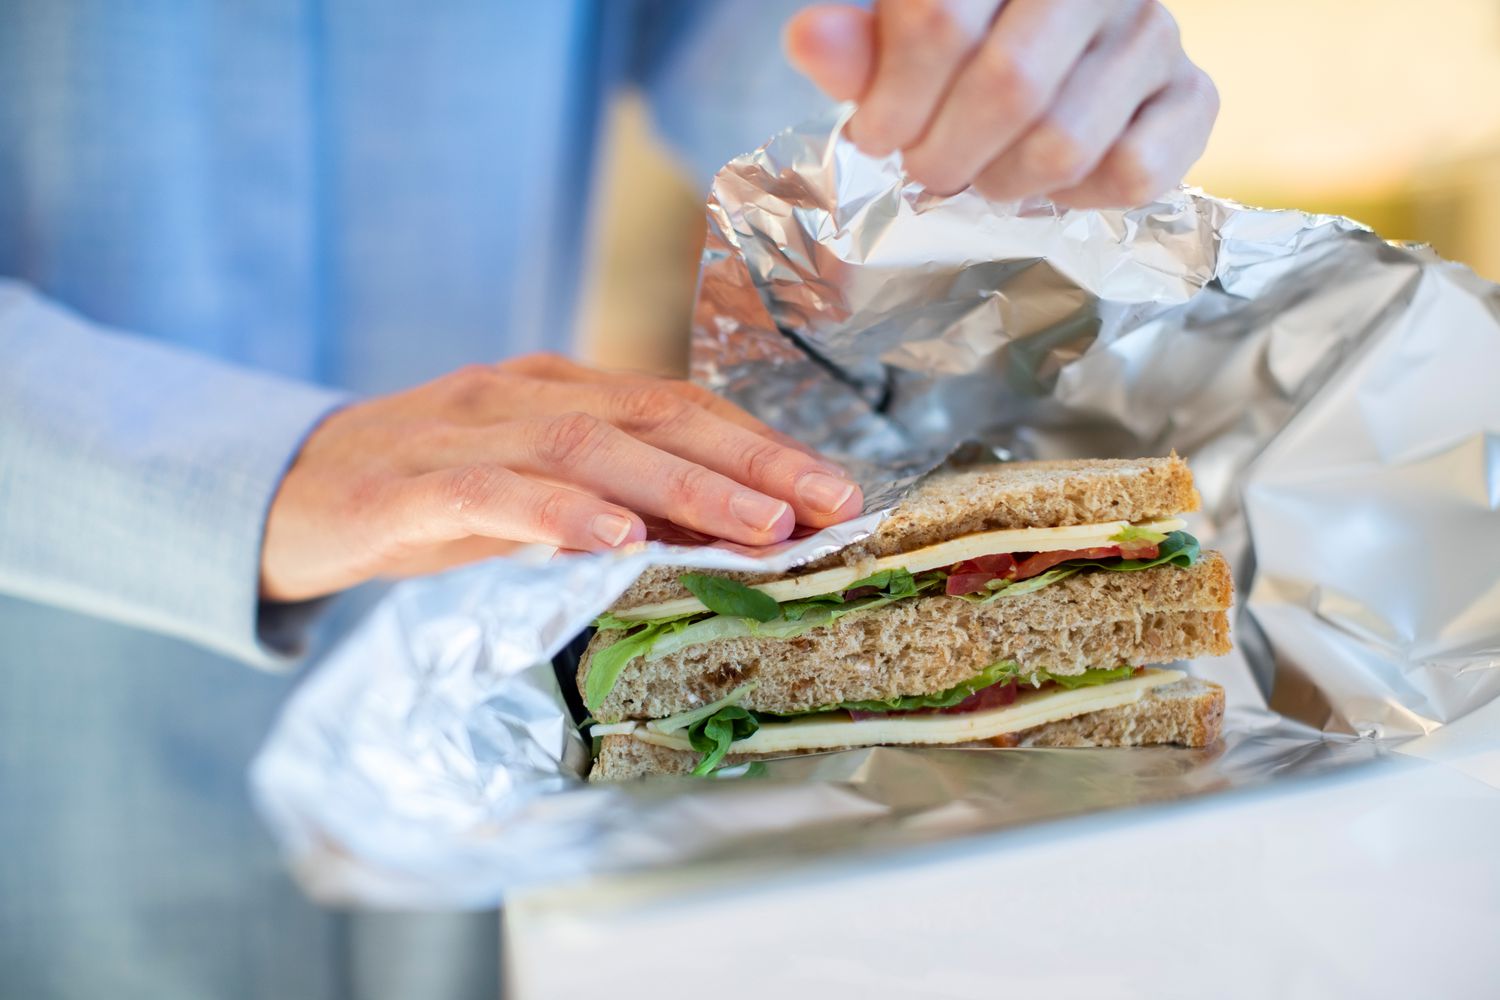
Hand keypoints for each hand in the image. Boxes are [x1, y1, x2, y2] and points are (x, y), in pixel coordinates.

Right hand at [260, 354, 862, 600]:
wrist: (291, 492)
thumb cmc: (430, 495)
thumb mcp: (534, 494)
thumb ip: (613, 505)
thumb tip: (723, 544)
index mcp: (560, 391)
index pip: (678, 406)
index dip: (759, 444)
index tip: (833, 489)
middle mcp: (522, 395)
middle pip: (653, 415)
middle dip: (749, 461)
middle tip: (826, 504)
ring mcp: (464, 433)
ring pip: (587, 446)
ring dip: (681, 487)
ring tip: (755, 527)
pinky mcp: (405, 486)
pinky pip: (490, 493)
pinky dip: (557, 513)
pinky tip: (613, 540)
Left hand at [784, 0, 1217, 206]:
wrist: (1052, 50)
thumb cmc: (960, 45)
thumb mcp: (896, 36)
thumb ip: (855, 45)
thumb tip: (812, 42)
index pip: (941, 21)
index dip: (895, 101)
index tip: (876, 136)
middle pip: (1008, 87)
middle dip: (945, 154)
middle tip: (925, 171)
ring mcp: (1154, 30)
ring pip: (1065, 142)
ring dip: (1002, 185)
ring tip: (981, 176)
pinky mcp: (1192, 93)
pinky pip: (1134, 174)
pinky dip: (1078, 200)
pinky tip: (1051, 183)